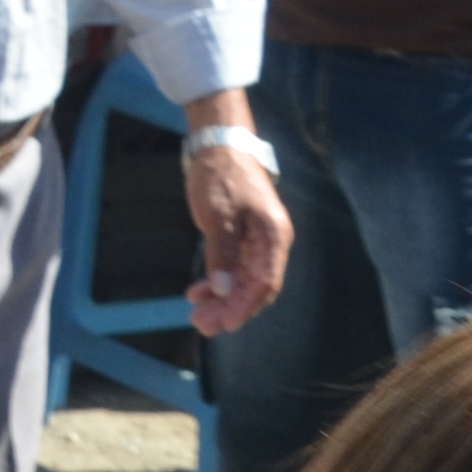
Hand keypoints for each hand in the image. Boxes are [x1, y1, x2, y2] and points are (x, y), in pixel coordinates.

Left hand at [178, 101, 291, 337]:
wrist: (219, 147)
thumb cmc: (220, 177)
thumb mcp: (218, 214)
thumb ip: (223, 253)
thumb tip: (226, 290)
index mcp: (273, 236)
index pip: (265, 282)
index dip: (246, 306)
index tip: (226, 324)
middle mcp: (271, 242)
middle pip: (256, 286)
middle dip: (231, 309)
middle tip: (203, 325)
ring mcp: (258, 241)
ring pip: (244, 280)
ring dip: (223, 299)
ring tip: (197, 314)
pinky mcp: (243, 238)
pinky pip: (235, 268)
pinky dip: (218, 282)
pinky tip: (198, 292)